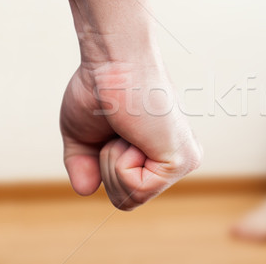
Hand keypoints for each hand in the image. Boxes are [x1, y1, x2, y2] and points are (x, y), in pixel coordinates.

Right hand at [59, 0, 201, 209]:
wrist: (112, 64)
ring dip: (112, 162)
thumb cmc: (99, 88)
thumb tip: (87, 190)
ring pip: (130, 198)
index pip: (125, 193)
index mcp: (160, 154)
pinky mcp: (180, 162)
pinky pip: (136, 189)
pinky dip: (120, 161)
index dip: (103, 166)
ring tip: (126, 128)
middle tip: (118, 128)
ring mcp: (183, 163)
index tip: (112, 129)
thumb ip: (85, 165)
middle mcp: (177, 160)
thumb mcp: (83, 136)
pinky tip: (134, 133)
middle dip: (106, 168)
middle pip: (127, 201)